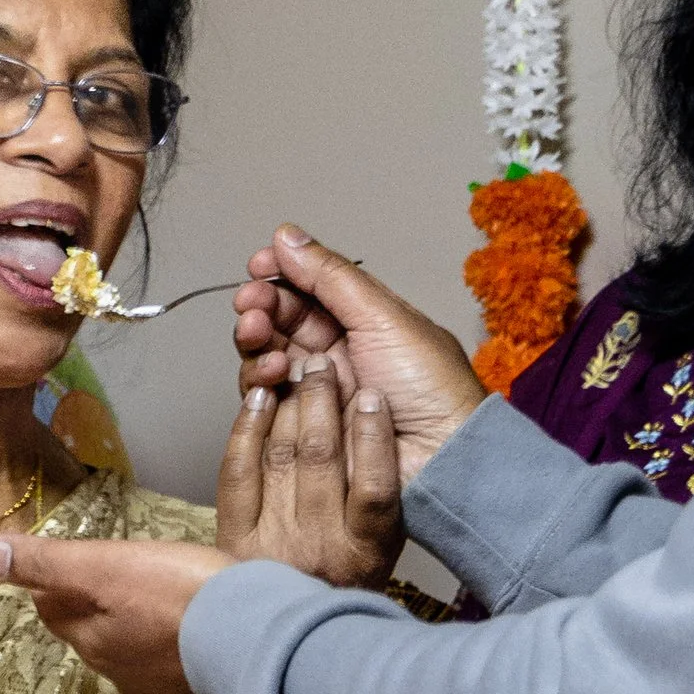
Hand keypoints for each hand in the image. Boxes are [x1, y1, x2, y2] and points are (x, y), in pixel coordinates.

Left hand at [0, 532, 227, 693]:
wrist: (254, 638)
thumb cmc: (176, 593)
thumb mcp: (105, 567)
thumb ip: (48, 563)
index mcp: (88, 640)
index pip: (51, 609)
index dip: (55, 580)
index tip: (72, 558)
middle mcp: (115, 669)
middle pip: (87, 630)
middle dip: (91, 602)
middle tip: (112, 570)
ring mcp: (156, 682)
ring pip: (127, 645)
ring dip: (130, 622)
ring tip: (149, 592)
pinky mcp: (193, 685)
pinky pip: (165, 659)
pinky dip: (165, 639)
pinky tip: (184, 626)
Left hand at [216, 360, 402, 586]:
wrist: (289, 642)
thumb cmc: (342, 585)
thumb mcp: (380, 553)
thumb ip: (381, 503)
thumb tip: (374, 425)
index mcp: (366, 554)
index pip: (374, 491)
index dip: (372, 438)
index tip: (371, 397)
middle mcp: (319, 550)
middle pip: (322, 462)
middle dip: (323, 402)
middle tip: (324, 365)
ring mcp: (273, 544)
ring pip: (281, 458)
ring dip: (288, 406)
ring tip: (295, 370)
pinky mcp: (235, 538)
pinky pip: (238, 473)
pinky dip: (247, 430)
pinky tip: (258, 398)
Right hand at [232, 230, 481, 482]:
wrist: (441, 458)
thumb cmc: (431, 389)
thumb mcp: (384, 317)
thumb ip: (331, 276)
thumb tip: (287, 236)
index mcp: (366, 319)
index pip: (312, 286)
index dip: (283, 272)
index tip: (260, 264)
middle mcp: (340, 351)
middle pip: (283, 318)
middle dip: (262, 304)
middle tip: (252, 304)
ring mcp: (320, 388)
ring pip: (268, 354)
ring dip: (257, 339)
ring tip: (259, 337)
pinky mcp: (304, 424)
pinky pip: (266, 397)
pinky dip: (260, 378)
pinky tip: (273, 372)